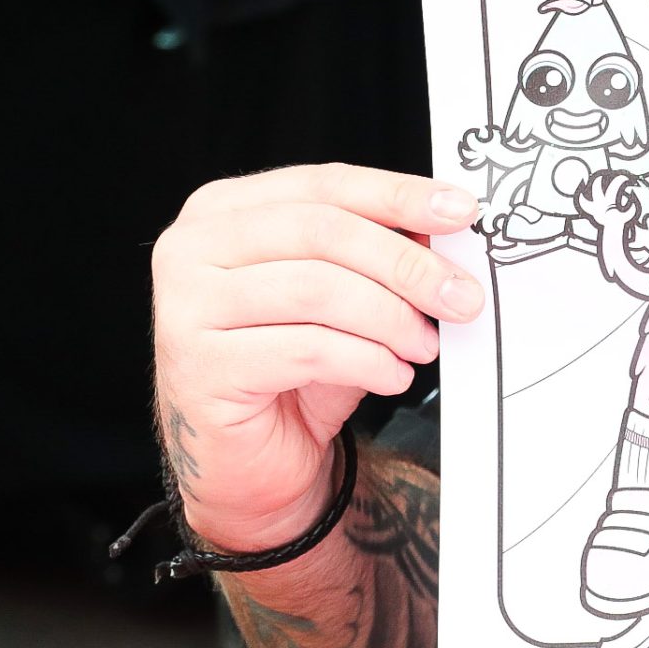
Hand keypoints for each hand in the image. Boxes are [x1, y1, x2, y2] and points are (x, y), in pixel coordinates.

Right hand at [151, 164, 484, 552]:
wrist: (249, 463)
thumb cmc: (294, 370)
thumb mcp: (342, 295)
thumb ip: (378, 253)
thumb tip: (448, 225)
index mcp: (225, 209)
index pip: (326, 183)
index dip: (399, 194)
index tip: (463, 212)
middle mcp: (192, 248)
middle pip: (324, 232)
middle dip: (406, 265)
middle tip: (462, 296)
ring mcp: (185, 307)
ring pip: (317, 289)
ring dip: (391, 318)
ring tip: (425, 345)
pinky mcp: (201, 367)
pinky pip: (307, 349)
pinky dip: (367, 360)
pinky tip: (394, 374)